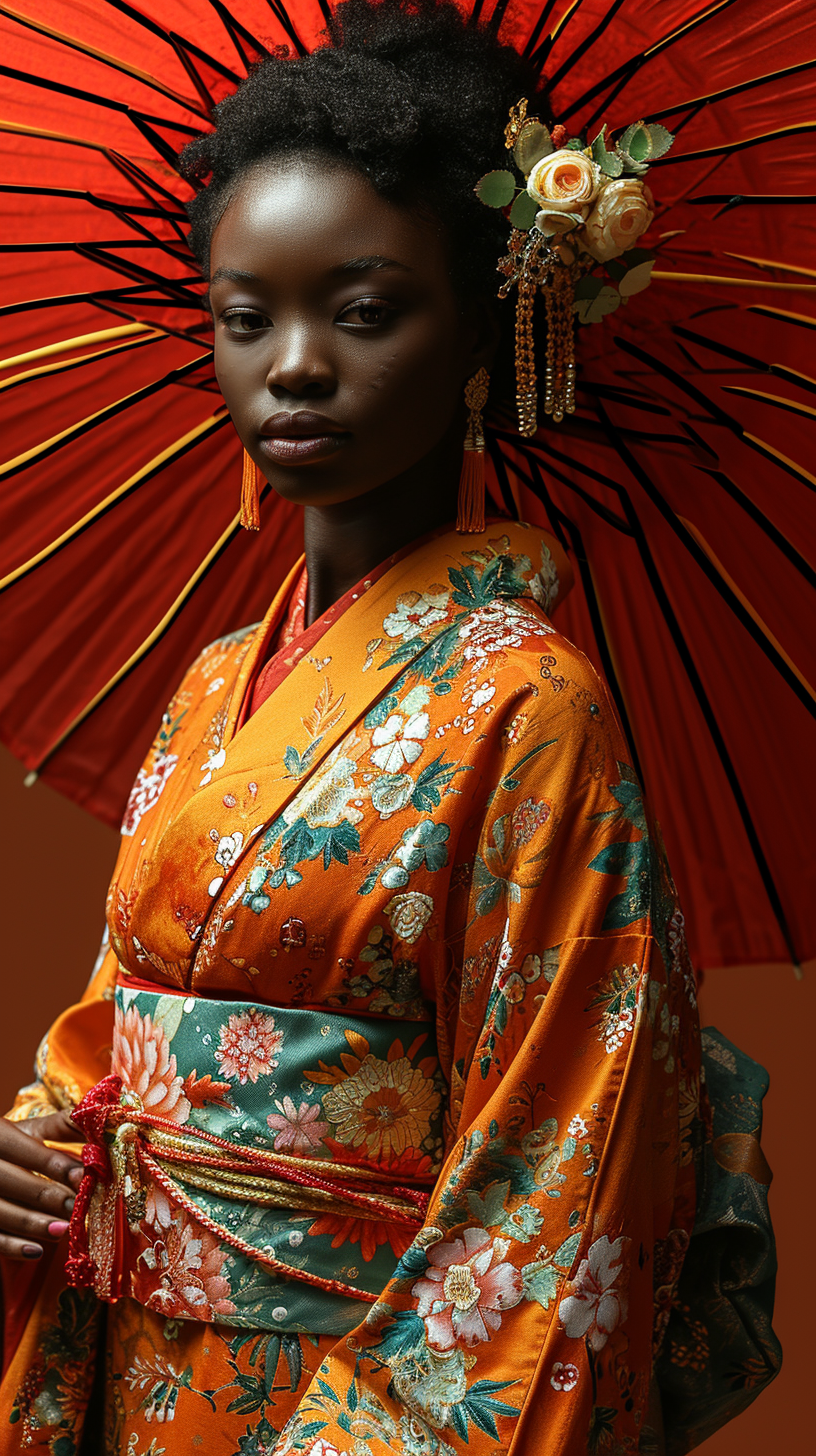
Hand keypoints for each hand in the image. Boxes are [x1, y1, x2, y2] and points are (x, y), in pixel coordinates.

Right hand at [0, 1112, 84, 1260]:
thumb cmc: (15, 1146)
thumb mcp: (33, 1130)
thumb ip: (63, 1125)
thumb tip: (101, 1124)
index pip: (27, 1152)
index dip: (55, 1166)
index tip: (83, 1177)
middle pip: (14, 1183)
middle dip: (49, 1196)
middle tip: (78, 1207)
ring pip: (2, 1213)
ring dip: (35, 1224)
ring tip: (64, 1230)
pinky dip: (13, 1247)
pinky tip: (37, 1251)